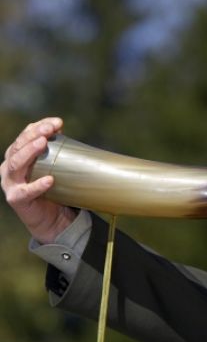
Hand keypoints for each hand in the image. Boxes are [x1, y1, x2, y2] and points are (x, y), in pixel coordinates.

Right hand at [1, 118, 76, 243]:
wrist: (52, 219)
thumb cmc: (54, 189)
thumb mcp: (55, 166)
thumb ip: (57, 150)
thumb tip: (63, 130)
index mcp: (17, 155)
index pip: (25, 135)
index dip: (39, 126)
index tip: (58, 122)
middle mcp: (9, 167)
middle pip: (18, 147)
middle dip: (33, 135)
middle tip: (49, 129)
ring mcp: (10, 183)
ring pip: (16, 165)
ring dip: (29, 152)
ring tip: (42, 144)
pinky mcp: (16, 199)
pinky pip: (25, 191)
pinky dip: (37, 185)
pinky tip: (50, 180)